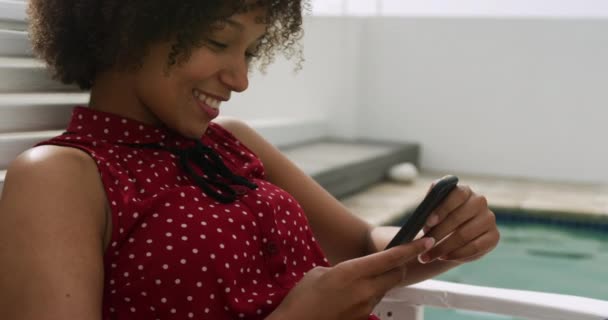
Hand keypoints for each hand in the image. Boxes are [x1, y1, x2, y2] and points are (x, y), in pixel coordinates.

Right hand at [269, 237, 434, 319]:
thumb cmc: (301, 298)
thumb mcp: (320, 272)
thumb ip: (345, 269)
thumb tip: (356, 272)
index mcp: (352, 272)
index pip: (391, 258)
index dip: (411, 249)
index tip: (426, 241)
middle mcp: (363, 290)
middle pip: (397, 275)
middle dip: (399, 267)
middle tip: (393, 261)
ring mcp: (364, 308)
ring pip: (384, 290)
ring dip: (379, 283)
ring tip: (354, 283)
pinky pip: (372, 303)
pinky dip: (367, 296)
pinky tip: (348, 297)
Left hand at [419, 181, 499, 263]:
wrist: (452, 236)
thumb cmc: (439, 219)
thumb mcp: (431, 209)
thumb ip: (429, 205)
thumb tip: (426, 209)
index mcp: (464, 190)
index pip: (456, 195)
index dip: (441, 209)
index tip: (428, 223)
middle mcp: (479, 201)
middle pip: (458, 217)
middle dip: (438, 233)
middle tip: (423, 245)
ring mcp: (488, 218)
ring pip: (465, 235)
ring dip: (444, 247)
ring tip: (428, 255)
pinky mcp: (494, 236)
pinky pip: (475, 247)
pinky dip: (457, 254)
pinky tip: (444, 257)